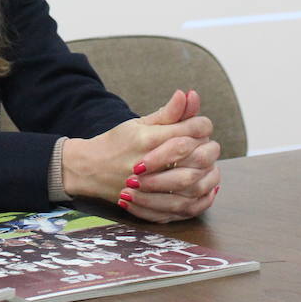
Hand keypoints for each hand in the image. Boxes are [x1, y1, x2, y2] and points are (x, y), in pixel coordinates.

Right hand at [62, 89, 217, 222]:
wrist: (89, 169)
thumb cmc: (116, 142)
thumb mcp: (139, 123)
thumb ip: (167, 112)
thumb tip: (189, 94)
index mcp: (148, 139)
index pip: (190, 129)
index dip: (202, 125)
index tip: (202, 126)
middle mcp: (150, 163)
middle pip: (197, 157)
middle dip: (210, 150)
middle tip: (210, 147)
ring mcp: (150, 188)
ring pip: (194, 185)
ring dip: (209, 176)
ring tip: (211, 168)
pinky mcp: (150, 205)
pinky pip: (184, 207)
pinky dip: (200, 200)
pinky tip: (205, 190)